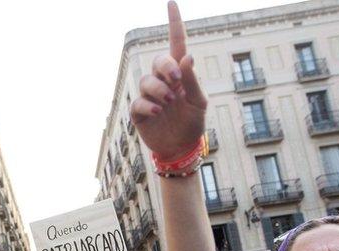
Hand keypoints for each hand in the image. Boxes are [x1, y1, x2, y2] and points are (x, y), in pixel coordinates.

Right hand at [131, 1, 206, 159]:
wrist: (181, 148)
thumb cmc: (193, 123)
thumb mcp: (199, 103)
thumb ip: (193, 81)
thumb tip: (187, 57)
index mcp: (180, 75)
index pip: (176, 44)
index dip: (174, 24)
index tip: (171, 3)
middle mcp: (163, 81)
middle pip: (158, 60)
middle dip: (166, 67)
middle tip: (176, 80)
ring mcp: (150, 96)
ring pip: (146, 80)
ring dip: (159, 89)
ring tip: (170, 102)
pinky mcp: (139, 112)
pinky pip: (138, 101)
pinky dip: (148, 105)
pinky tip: (158, 111)